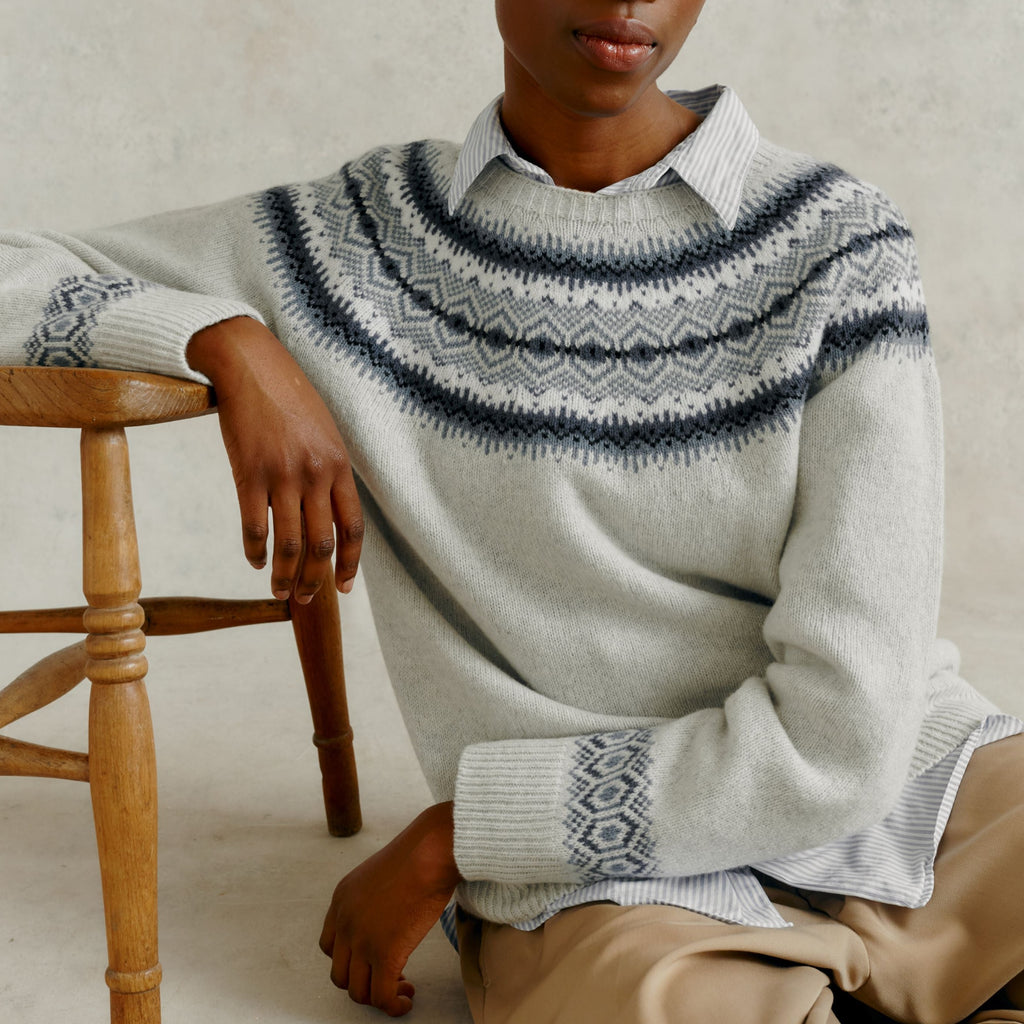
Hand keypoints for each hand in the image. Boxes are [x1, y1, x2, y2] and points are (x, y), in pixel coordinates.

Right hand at [186, 317, 362, 601]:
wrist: (252, 365)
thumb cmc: (290, 399)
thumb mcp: (325, 434)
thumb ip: (329, 474)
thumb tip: (328, 515)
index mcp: (339, 466)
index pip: (352, 528)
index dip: (350, 563)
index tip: (345, 587)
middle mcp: (315, 474)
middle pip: (321, 543)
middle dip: (315, 578)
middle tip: (307, 599)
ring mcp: (282, 474)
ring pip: (289, 542)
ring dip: (286, 575)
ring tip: (281, 591)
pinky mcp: (248, 472)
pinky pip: (254, 525)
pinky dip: (256, 551)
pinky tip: (257, 562)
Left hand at [319, 802, 461, 1016]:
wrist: (429, 853)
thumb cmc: (418, 855)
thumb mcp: (380, 873)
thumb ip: (374, 898)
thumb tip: (391, 917)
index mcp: (341, 900)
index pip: (330, 946)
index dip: (351, 960)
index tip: (372, 961)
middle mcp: (345, 922)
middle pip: (340, 973)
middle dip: (363, 981)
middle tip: (388, 978)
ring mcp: (362, 941)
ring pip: (358, 991)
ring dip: (378, 997)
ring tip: (401, 991)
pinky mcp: (385, 955)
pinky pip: (382, 996)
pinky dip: (393, 1006)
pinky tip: (406, 1000)